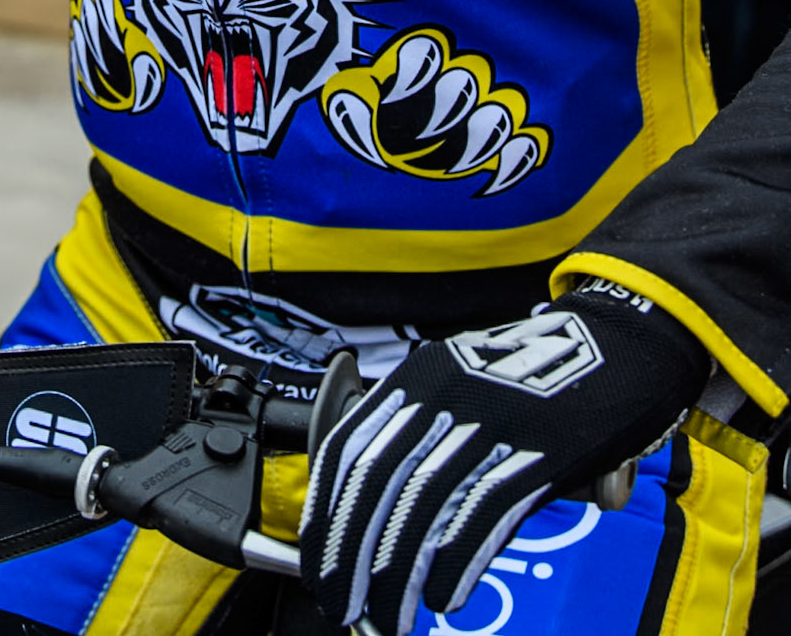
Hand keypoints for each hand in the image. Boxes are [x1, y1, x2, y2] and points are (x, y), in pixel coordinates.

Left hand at [299, 283, 710, 635]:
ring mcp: (491, 418)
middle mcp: (444, 391)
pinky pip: (483, 512)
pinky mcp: (539, 448)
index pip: (351, 447)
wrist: (625, 337)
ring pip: (422, 503)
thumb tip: (399, 521)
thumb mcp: (471, 386)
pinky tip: (445, 597)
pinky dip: (456, 562)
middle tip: (340, 604)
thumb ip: (435, 440)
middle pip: (377, 481)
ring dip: (397, 571)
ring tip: (389, 617)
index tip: (320, 561)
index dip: (329, 511)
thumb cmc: (543, 373)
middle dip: (350, 552)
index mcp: (421, 375)